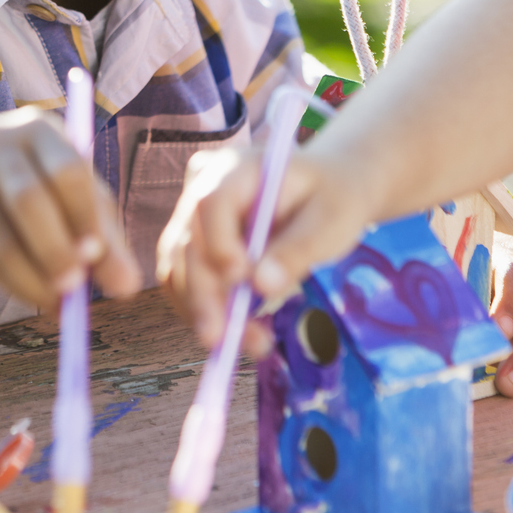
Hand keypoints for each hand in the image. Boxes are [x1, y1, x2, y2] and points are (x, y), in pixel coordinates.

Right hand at [0, 107, 137, 308]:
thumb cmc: (47, 183)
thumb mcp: (80, 195)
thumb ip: (107, 239)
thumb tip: (127, 286)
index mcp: (38, 131)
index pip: (65, 170)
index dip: (83, 215)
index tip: (96, 256)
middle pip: (26, 200)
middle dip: (54, 250)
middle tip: (76, 287)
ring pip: (0, 241)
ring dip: (33, 280)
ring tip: (60, 302)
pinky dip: (13, 286)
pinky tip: (35, 293)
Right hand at [157, 142, 373, 359]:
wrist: (330, 191)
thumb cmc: (333, 198)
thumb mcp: (330, 222)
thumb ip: (297, 250)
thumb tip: (262, 285)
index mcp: (237, 167)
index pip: (210, 202)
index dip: (218, 244)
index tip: (241, 280)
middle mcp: (203, 188)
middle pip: (187, 242)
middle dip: (204, 295)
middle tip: (226, 339)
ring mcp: (193, 217)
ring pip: (178, 268)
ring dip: (204, 312)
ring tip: (249, 344)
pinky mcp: (195, 245)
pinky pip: (185, 281)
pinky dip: (206, 311)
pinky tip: (236, 335)